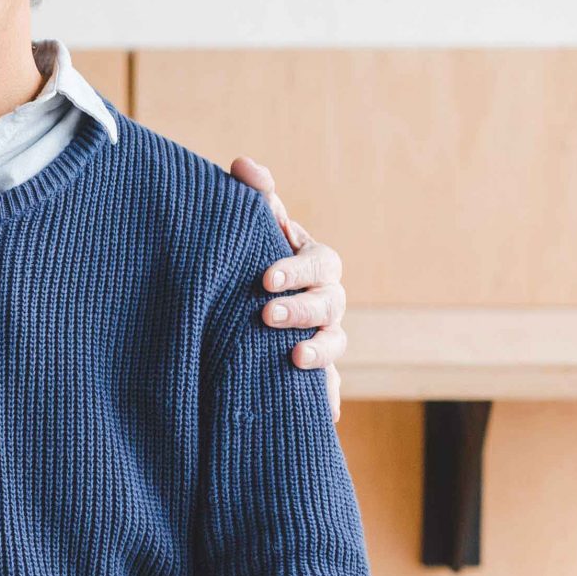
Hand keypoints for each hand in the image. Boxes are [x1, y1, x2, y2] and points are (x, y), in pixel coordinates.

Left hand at [230, 158, 347, 418]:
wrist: (254, 306)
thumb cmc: (258, 259)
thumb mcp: (258, 231)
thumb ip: (256, 200)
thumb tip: (242, 164)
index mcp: (317, 265)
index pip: (319, 263)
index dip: (296, 270)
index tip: (264, 278)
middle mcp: (329, 301)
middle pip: (329, 305)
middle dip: (301, 310)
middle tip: (266, 315)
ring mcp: (326, 337)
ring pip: (334, 345)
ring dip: (319, 351)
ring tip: (294, 359)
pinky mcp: (317, 373)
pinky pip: (328, 388)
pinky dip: (327, 397)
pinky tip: (325, 411)